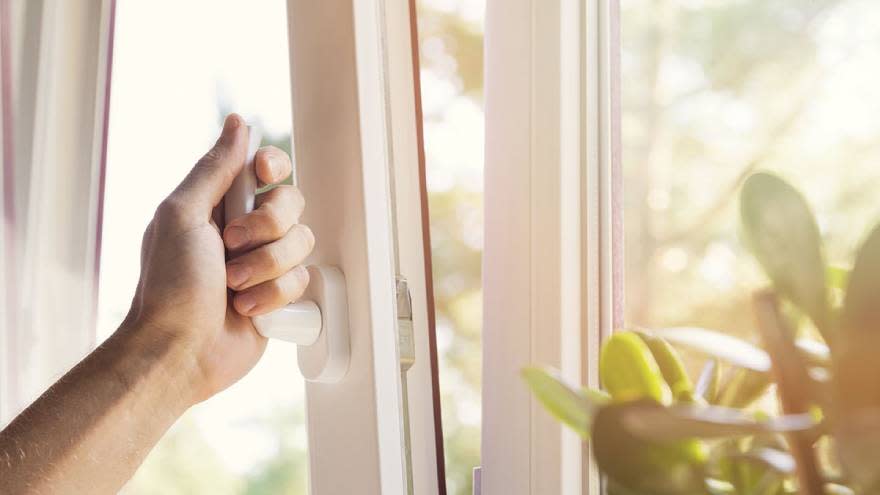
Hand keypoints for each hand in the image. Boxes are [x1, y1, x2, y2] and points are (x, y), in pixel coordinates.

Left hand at [123, 114, 313, 403]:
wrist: (180, 351)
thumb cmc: (170, 285)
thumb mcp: (182, 215)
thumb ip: (215, 168)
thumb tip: (238, 123)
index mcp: (219, 204)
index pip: (266, 168)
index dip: (273, 168)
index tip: (262, 176)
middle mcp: (246, 230)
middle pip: (292, 203)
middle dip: (266, 227)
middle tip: (231, 245)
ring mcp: (265, 264)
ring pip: (302, 243)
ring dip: (267, 267)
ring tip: (233, 287)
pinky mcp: (279, 296)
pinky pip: (303, 281)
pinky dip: (273, 296)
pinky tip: (246, 309)